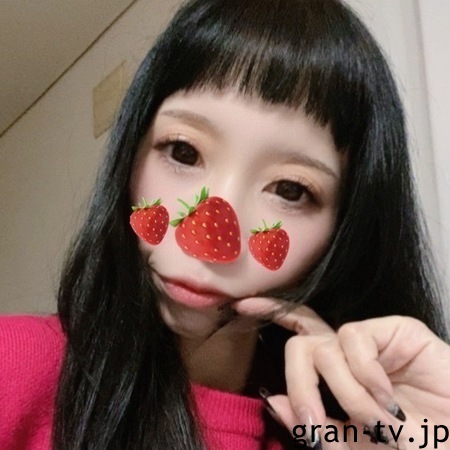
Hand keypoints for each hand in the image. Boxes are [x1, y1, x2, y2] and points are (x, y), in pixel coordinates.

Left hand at [233, 297, 449, 448]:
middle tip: (316, 425)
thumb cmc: (413, 443)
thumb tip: (272, 400)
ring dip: (347, 396)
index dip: (271, 315)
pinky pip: (353, 341)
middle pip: (300, 346)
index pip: (299, 336)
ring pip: (323, 350)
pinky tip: (389, 398)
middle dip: (300, 388)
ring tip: (379, 424)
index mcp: (338, 374)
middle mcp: (348, 352)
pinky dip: (365, 376)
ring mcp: (370, 340)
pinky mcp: (394, 328)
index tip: (241, 305)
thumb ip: (317, 426)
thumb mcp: (357, 445)